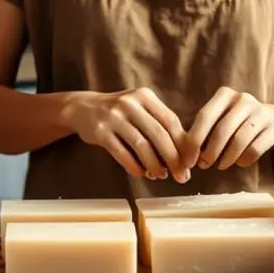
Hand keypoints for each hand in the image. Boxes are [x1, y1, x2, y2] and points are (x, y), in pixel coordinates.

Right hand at [63, 88, 184, 179]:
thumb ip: (160, 124)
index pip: (171, 121)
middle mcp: (130, 103)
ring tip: (160, 175)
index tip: (191, 162)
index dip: (183, 144)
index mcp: (145, 96)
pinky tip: (141, 174)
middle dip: (173, 158)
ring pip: (141, 145)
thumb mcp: (140, 108)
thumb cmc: (120, 113)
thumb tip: (185, 152)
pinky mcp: (100, 132)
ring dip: (154, 165)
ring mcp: (113, 117)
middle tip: (181, 176)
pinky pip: (122, 153)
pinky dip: (134, 167)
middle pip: (158, 134)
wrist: (82, 108)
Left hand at [183, 88, 273, 175]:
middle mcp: (244, 99)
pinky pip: (254, 149)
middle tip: (204, 166)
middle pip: (221, 130)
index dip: (193, 141)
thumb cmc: (237, 124)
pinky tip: (239, 162)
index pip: (204, 117)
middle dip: (210, 153)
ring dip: (226, 159)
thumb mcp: (221, 118)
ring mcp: (262, 112)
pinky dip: (243, 160)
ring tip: (220, 165)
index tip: (188, 160)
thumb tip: (183, 156)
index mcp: (225, 94)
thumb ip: (201, 131)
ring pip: (239, 141)